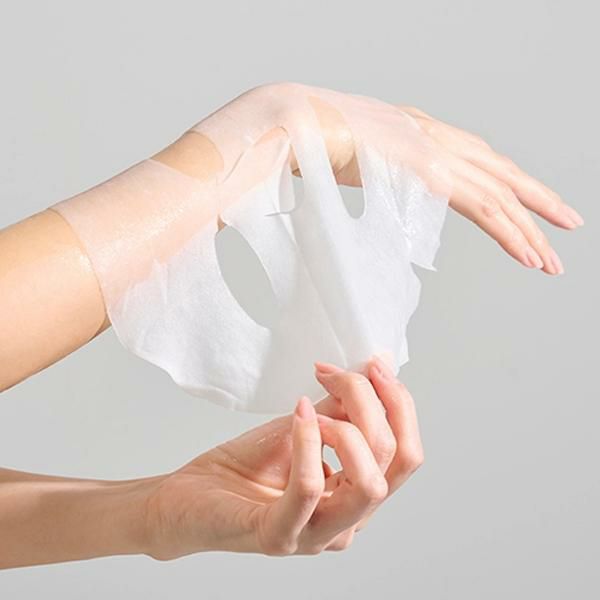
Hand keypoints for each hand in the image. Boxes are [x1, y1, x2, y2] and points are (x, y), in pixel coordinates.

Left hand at [142, 356, 421, 558]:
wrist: (187, 498)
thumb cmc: (243, 467)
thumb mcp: (304, 427)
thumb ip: (343, 407)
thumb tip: (377, 365)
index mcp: (356, 497)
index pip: (407, 454)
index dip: (398, 404)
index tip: (372, 366)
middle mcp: (347, 524)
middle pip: (395, 462)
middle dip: (372, 403)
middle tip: (333, 374)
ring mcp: (316, 537)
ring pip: (368, 484)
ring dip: (345, 428)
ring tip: (309, 408)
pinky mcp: (279, 536)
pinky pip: (310, 489)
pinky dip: (307, 441)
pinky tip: (297, 415)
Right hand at [308, 93, 582, 274]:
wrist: (291, 121)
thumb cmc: (307, 144)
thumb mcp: (351, 158)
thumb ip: (372, 173)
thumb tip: (376, 196)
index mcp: (415, 130)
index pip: (475, 159)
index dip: (504, 184)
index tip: (523, 207)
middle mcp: (432, 133)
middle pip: (500, 171)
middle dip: (536, 202)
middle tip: (565, 224)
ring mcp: (432, 147)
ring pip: (499, 191)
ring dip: (529, 227)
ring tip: (550, 260)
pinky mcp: (428, 168)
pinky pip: (481, 204)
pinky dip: (508, 231)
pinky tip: (527, 253)